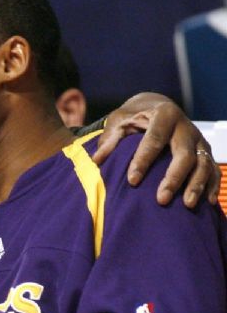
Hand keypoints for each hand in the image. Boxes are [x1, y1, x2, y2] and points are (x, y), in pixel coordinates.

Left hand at [93, 92, 217, 207]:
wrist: (157, 107)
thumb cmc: (134, 117)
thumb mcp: (119, 120)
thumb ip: (109, 138)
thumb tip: (97, 159)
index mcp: (164, 115)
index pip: (155, 139)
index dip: (143, 160)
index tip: (132, 181)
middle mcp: (186, 127)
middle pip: (184, 155)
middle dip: (174, 178)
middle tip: (161, 199)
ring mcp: (199, 140)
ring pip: (203, 164)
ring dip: (197, 185)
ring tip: (187, 205)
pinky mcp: (206, 152)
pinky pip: (214, 169)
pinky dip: (213, 185)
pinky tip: (208, 202)